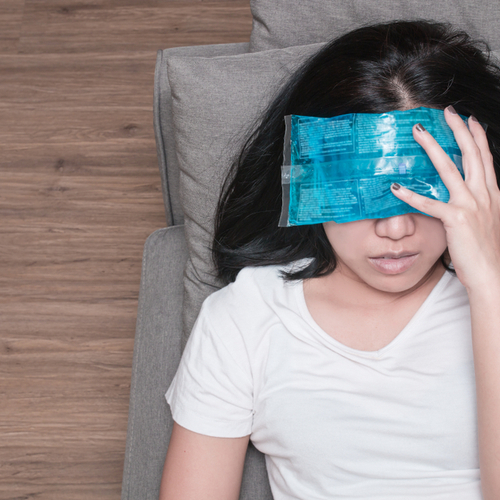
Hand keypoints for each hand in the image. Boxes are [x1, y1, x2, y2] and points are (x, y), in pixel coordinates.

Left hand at [391, 106, 499, 291]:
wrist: (493, 274)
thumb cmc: (487, 251)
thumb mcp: (489, 221)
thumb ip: (480, 204)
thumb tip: (467, 195)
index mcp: (493, 194)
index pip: (485, 158)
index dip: (478, 136)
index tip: (469, 119)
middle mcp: (484, 194)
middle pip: (471, 154)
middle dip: (459, 130)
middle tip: (447, 112)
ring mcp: (471, 205)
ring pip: (449, 169)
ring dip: (432, 148)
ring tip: (418, 133)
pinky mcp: (456, 220)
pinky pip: (429, 204)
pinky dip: (411, 195)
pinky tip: (396, 187)